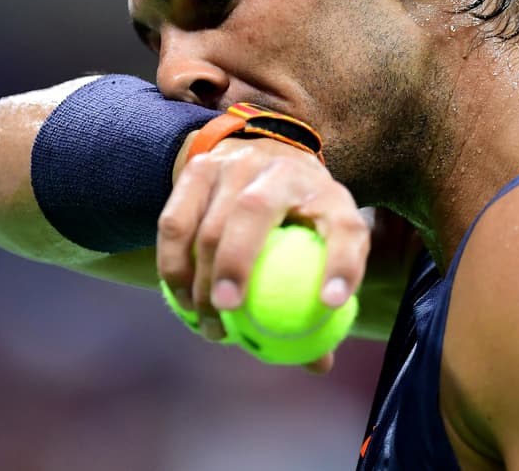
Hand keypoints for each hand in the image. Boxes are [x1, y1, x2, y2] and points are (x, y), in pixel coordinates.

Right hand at [157, 134, 369, 371]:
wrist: (259, 156)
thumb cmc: (299, 222)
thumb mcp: (320, 249)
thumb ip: (318, 300)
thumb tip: (318, 363)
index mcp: (328, 193)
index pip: (345, 225)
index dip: (343, 263)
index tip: (331, 304)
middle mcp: (282, 170)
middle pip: (255, 211)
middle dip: (237, 262)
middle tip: (229, 312)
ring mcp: (235, 164)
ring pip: (208, 223)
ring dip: (199, 279)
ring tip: (206, 322)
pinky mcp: (198, 168)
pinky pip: (175, 223)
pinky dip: (173, 265)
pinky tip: (180, 298)